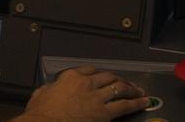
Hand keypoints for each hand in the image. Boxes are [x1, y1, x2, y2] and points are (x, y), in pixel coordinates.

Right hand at [13, 67, 148, 121]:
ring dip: (131, 89)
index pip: (89, 70)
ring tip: (139, 91)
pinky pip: (124, 106)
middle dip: (118, 79)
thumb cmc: (40, 113)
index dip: (98, 73)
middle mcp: (86, 83)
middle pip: (108, 77)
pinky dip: (136, 103)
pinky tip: (143, 102)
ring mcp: (97, 97)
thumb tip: (49, 89)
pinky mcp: (104, 113)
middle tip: (126, 83)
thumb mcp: (41, 94)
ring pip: (119, 88)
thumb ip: (49, 88)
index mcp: (70, 77)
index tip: (103, 76)